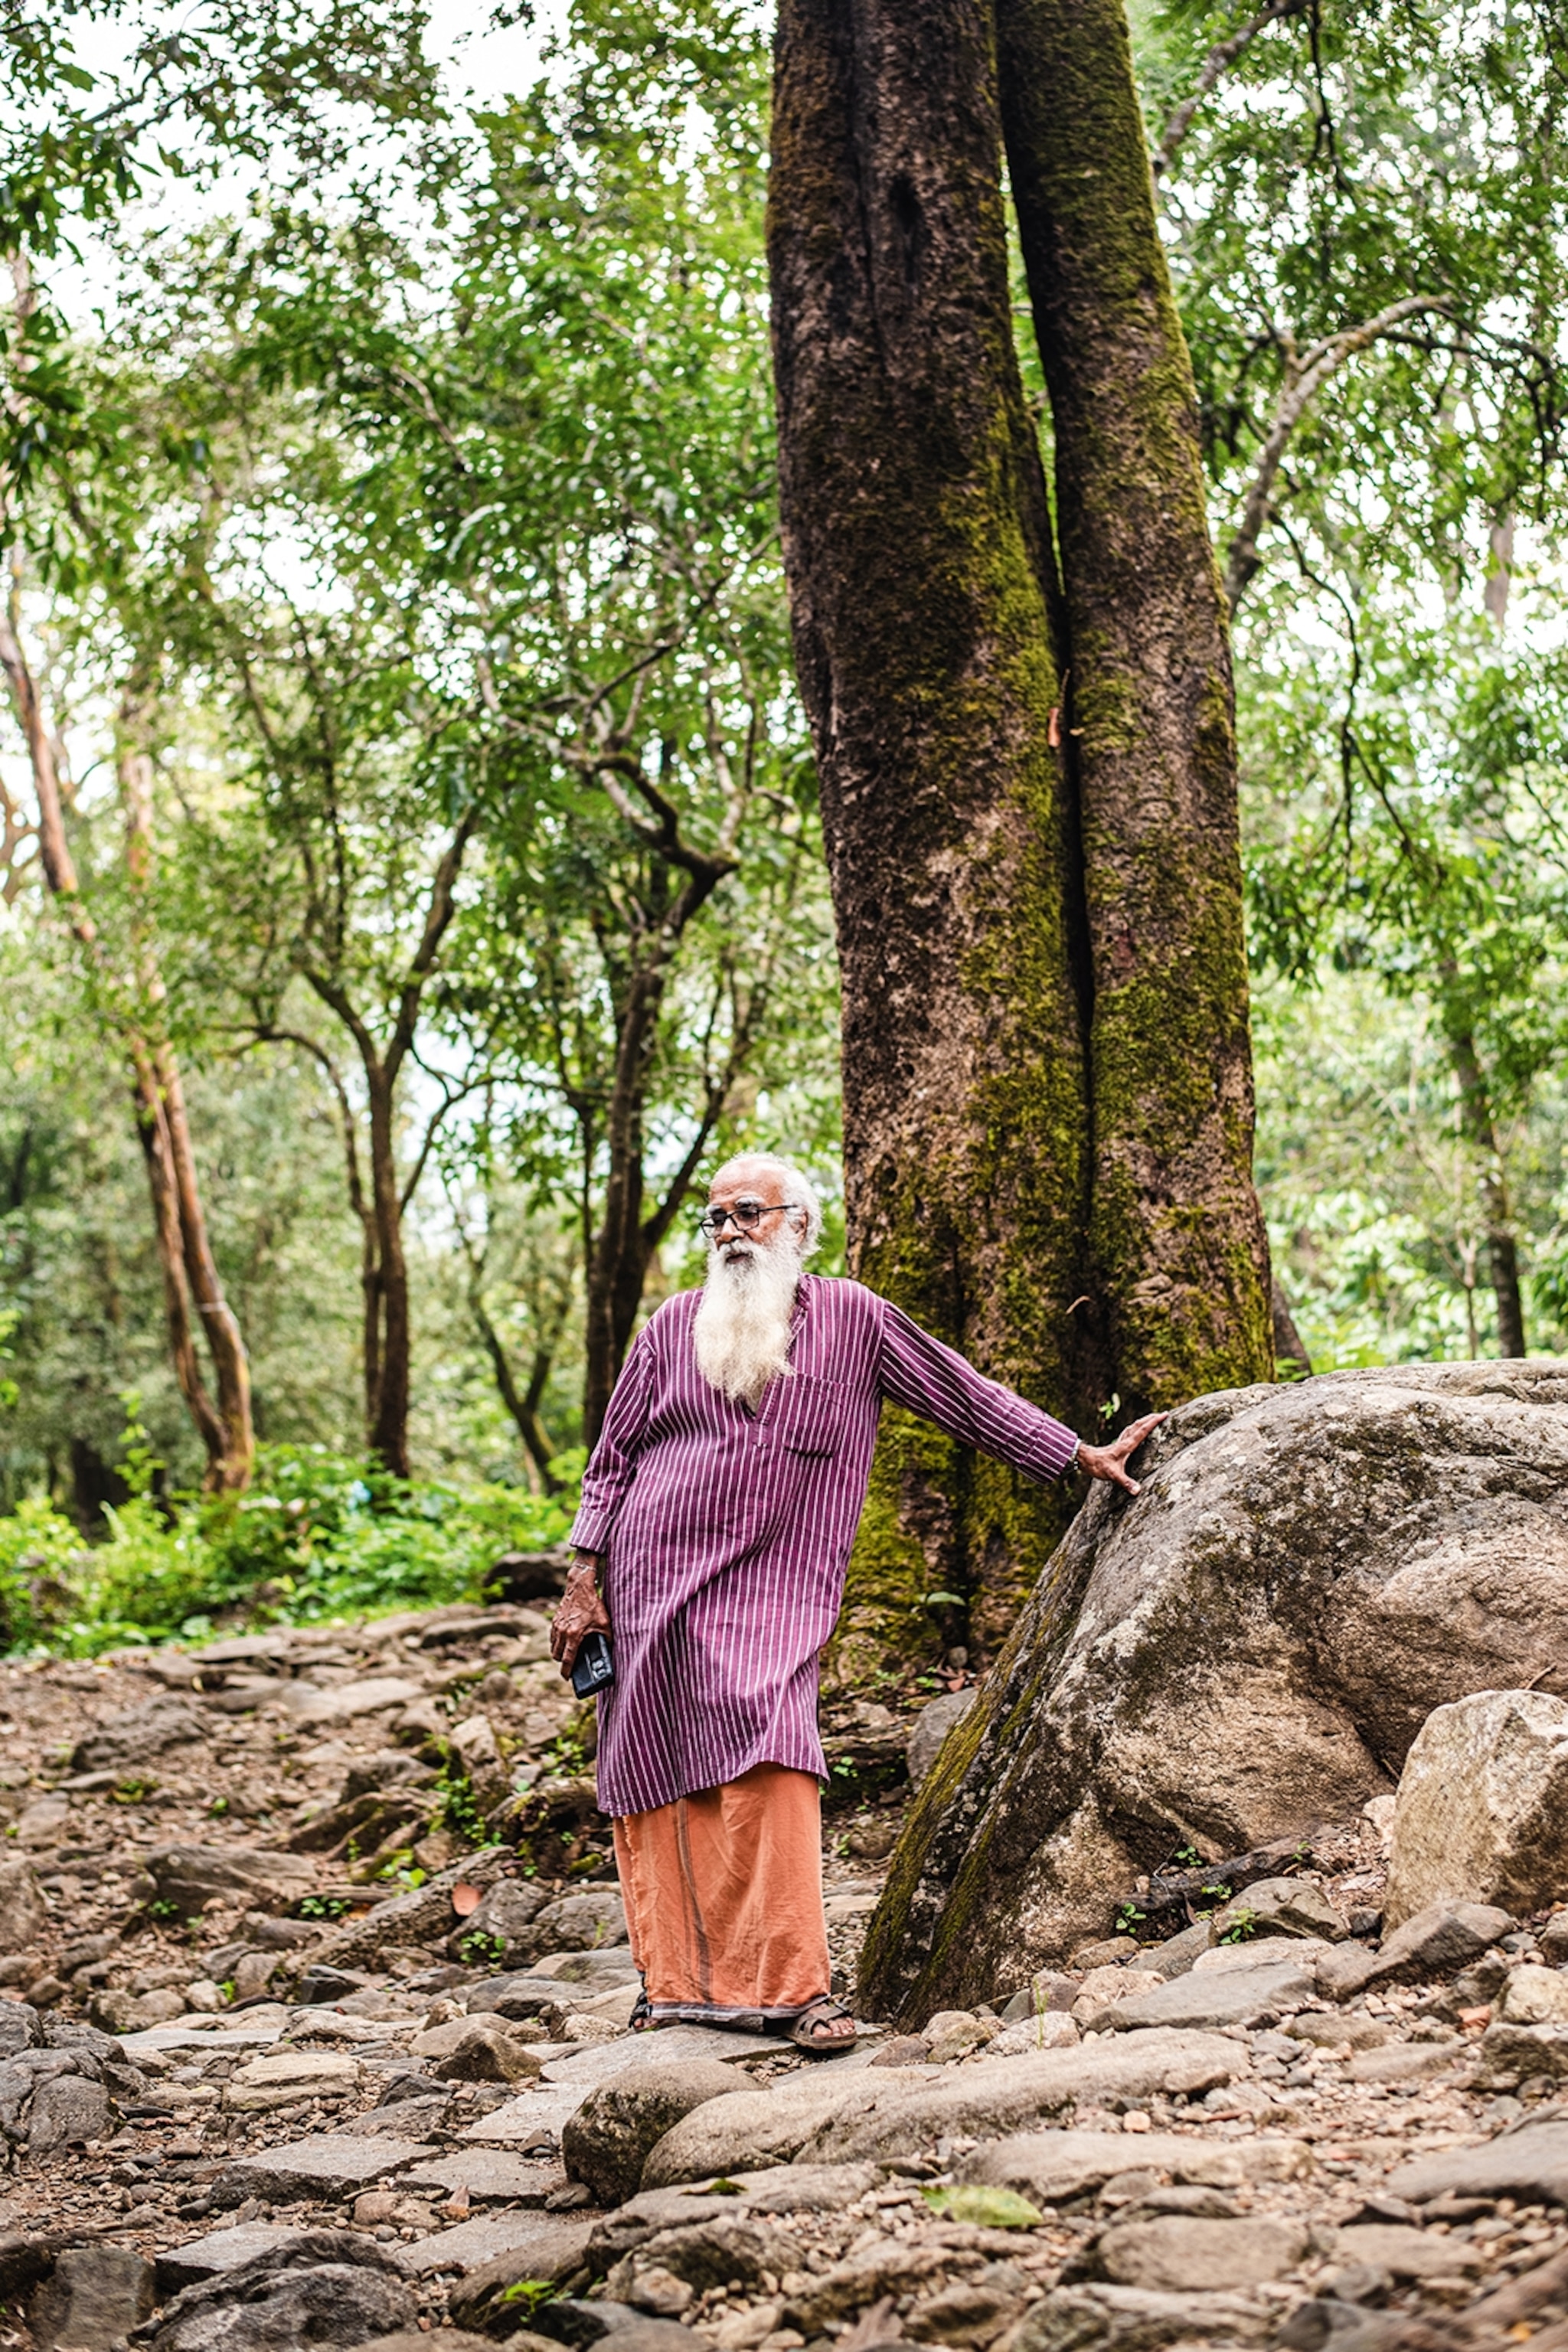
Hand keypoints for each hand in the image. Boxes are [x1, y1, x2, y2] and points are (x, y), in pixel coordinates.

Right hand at [551, 1556, 610, 1678]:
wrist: (579, 1587)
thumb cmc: (593, 1604)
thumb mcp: (604, 1622)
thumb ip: (607, 1638)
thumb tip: (610, 1649)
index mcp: (574, 1635)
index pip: (567, 1659)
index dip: (566, 1672)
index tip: (567, 1678)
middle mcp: (562, 1632)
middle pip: (557, 1655)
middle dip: (562, 1663)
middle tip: (570, 1665)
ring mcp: (556, 1626)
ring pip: (553, 1647)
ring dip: (558, 1652)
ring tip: (568, 1654)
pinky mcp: (555, 1620)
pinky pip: (552, 1637)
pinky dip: (556, 1642)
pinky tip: (564, 1641)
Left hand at [1075, 1412, 1166, 1495]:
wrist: (1084, 1460)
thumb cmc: (1098, 1466)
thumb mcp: (1113, 1475)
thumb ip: (1126, 1482)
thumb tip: (1138, 1490)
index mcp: (1126, 1446)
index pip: (1142, 1431)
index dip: (1153, 1422)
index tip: (1164, 1415)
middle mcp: (1124, 1442)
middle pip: (1139, 1425)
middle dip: (1151, 1419)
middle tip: (1162, 1414)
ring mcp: (1119, 1442)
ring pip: (1133, 1427)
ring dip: (1143, 1422)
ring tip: (1152, 1419)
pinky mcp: (1116, 1445)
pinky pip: (1128, 1432)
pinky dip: (1135, 1428)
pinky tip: (1135, 1431)